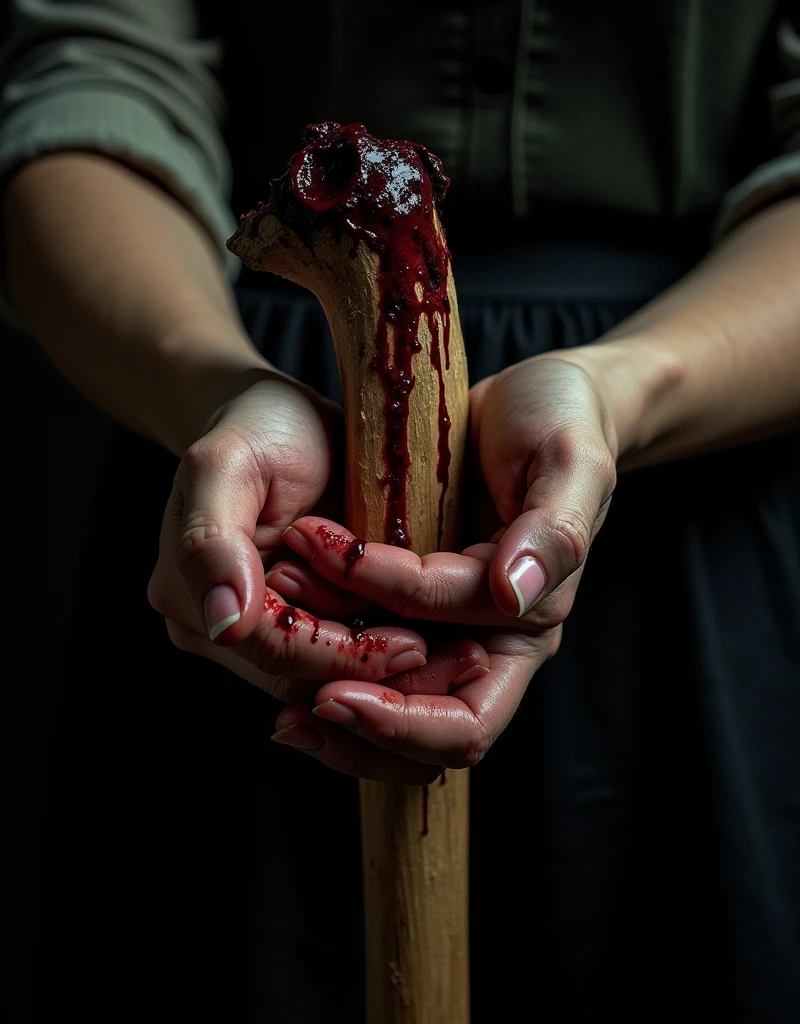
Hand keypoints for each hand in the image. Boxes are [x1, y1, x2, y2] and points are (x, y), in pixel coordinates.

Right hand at [147, 373, 443, 702]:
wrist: (282, 418)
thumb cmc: (256, 427)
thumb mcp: (226, 463)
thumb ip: (210, 542)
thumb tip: (225, 625)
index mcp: (190, 595)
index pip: (274, 650)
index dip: (343, 656)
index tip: (413, 646)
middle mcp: (219, 627)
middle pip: (302, 679)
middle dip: (380, 673)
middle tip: (460, 660)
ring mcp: (260, 632)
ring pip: (328, 682)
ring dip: (394, 675)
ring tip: (463, 658)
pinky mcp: (302, 625)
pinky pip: (345, 661)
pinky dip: (392, 656)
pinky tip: (446, 644)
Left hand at [264, 353, 617, 778]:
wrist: (534, 393)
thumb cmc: (562, 420)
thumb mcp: (572, 462)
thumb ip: (555, 531)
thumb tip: (514, 596)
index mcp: (530, 624)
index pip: (463, 705)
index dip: (401, 718)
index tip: (332, 688)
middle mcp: (487, 635)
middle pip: (419, 726)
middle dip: (351, 715)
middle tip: (281, 704)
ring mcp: (444, 614)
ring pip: (383, 688)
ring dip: (322, 675)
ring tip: (262, 636)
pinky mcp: (410, 587)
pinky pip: (363, 631)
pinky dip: (322, 633)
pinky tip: (276, 616)